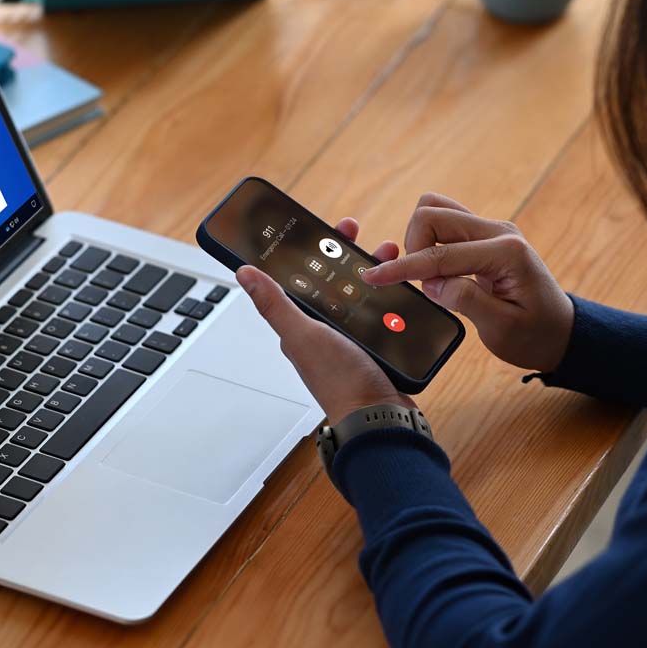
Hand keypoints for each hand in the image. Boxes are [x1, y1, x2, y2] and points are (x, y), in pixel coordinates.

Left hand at [236, 217, 417, 425]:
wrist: (381, 418)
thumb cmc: (340, 383)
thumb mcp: (303, 334)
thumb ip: (274, 304)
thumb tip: (244, 274)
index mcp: (302, 326)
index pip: (303, 279)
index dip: (311, 252)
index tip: (324, 229)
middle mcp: (324, 332)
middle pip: (334, 284)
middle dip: (345, 256)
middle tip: (358, 233)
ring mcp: (351, 340)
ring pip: (360, 295)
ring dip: (371, 272)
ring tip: (386, 252)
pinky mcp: (376, 348)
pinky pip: (382, 314)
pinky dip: (391, 296)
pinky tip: (402, 285)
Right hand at [360, 193, 573, 373]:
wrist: (561, 333)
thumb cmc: (536, 335)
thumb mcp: (502, 328)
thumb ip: (466, 300)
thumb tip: (432, 283)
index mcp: (506, 252)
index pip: (440, 254)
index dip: (403, 268)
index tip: (372, 278)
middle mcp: (498, 231)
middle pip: (433, 213)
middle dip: (413, 247)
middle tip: (424, 284)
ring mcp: (491, 229)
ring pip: (436, 210)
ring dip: (420, 240)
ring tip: (430, 276)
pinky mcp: (484, 235)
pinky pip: (445, 222)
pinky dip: (429, 241)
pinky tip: (435, 269)